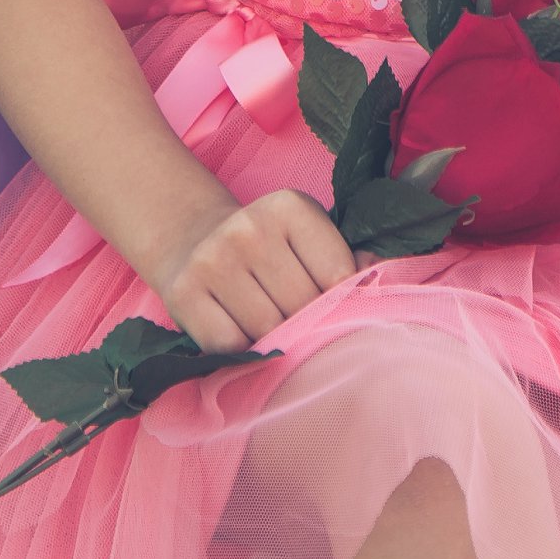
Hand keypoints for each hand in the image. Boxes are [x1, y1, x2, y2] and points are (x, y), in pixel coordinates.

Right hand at [148, 187, 355, 350]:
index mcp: (289, 206)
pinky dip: (243, 352)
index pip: (338, 275)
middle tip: (300, 323)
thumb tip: (376, 276)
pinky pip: (232, 346)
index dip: (340, 302)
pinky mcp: (184, 292)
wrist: (192, 239)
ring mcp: (213, 259)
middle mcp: (248, 227)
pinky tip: (243, 333)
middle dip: (307, 324)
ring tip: (273, 328)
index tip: (331, 308)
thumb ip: (346, 259)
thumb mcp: (308, 238)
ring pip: (269, 330)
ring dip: (276, 341)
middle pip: (302, 306)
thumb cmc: (268, 248)